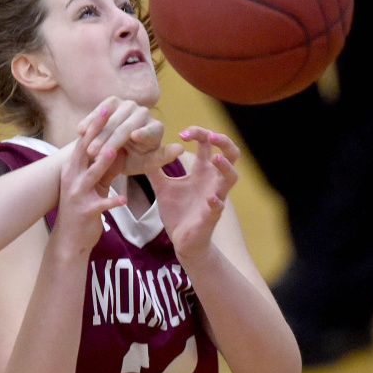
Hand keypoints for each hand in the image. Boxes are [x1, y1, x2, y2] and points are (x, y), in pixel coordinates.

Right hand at [56, 108, 130, 251]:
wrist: (70, 238)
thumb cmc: (82, 207)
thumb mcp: (90, 182)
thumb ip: (102, 165)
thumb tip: (116, 146)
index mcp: (72, 168)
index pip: (84, 141)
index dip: (94, 124)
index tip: (107, 107)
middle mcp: (71, 178)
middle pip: (84, 151)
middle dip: (96, 133)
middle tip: (109, 116)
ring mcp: (76, 195)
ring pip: (90, 176)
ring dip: (101, 164)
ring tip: (113, 152)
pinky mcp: (85, 212)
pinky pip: (100, 206)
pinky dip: (111, 203)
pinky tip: (122, 201)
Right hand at [76, 97, 183, 174]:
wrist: (114, 150)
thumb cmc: (132, 161)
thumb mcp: (146, 165)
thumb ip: (161, 159)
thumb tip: (180, 148)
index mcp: (156, 129)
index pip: (151, 131)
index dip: (143, 133)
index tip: (134, 137)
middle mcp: (144, 113)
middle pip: (126, 127)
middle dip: (109, 141)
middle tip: (95, 154)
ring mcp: (129, 105)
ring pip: (111, 120)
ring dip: (98, 134)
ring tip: (88, 148)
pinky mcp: (113, 101)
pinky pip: (101, 110)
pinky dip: (91, 120)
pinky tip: (80, 131)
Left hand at [146, 127, 239, 259]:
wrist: (181, 240)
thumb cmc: (177, 212)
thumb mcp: (161, 187)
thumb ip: (154, 169)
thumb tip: (141, 151)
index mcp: (202, 172)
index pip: (208, 145)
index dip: (199, 134)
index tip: (182, 133)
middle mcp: (212, 181)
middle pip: (230, 155)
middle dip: (223, 142)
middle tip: (209, 135)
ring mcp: (215, 197)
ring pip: (232, 178)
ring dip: (226, 167)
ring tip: (215, 158)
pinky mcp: (211, 216)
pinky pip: (218, 207)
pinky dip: (215, 202)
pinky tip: (210, 198)